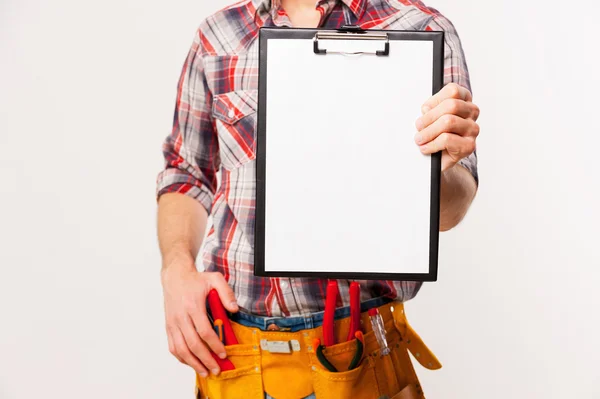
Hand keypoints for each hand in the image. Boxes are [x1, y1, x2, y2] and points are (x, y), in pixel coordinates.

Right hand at [161, 262, 237, 376]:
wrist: (175, 276)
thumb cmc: (195, 279)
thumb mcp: (215, 279)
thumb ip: (226, 293)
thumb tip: (234, 309)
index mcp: (193, 306)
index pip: (204, 331)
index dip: (214, 345)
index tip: (223, 354)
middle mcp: (181, 317)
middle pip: (193, 344)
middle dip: (205, 360)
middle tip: (216, 369)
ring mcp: (173, 323)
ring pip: (181, 349)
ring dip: (193, 363)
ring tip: (205, 371)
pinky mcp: (168, 327)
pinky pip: (173, 347)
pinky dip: (182, 358)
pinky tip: (191, 363)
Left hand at [414, 83, 479, 170]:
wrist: (439, 159)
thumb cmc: (435, 134)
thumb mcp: (431, 117)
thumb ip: (430, 109)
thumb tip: (426, 109)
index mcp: (464, 100)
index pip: (453, 91)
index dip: (435, 99)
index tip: (424, 109)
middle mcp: (472, 112)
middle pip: (451, 106)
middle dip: (430, 117)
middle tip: (418, 126)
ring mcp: (473, 129)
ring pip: (448, 122)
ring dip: (429, 132)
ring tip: (419, 139)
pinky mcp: (469, 146)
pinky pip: (447, 139)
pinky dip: (432, 144)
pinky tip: (425, 148)